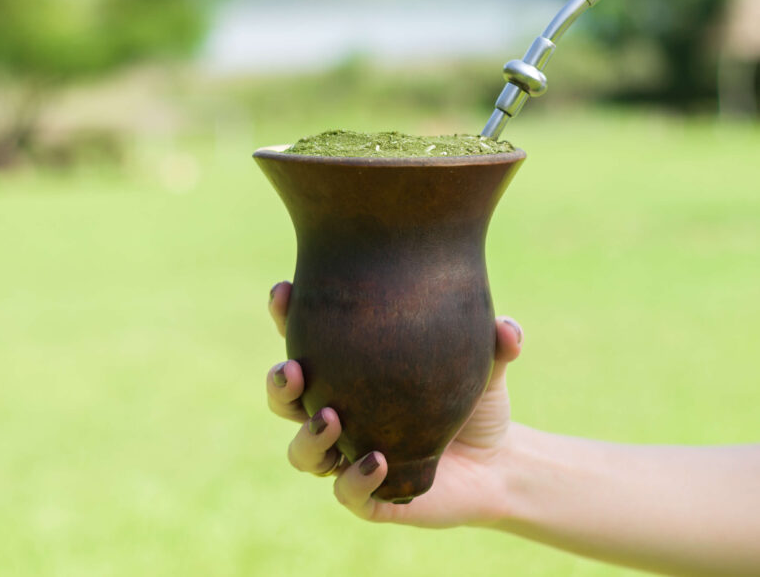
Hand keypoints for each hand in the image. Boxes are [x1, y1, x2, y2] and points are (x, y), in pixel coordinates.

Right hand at [265, 280, 523, 527]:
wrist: (497, 464)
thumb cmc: (473, 402)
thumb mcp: (483, 365)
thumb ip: (494, 341)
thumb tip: (506, 329)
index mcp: (347, 375)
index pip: (304, 342)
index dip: (286, 317)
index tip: (283, 291)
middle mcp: (336, 415)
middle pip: (285, 400)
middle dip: (280, 384)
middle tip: (293, 369)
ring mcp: (346, 458)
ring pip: (302, 453)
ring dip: (308, 436)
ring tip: (331, 418)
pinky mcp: (367, 497)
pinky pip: (347, 493)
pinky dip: (356, 478)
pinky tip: (378, 460)